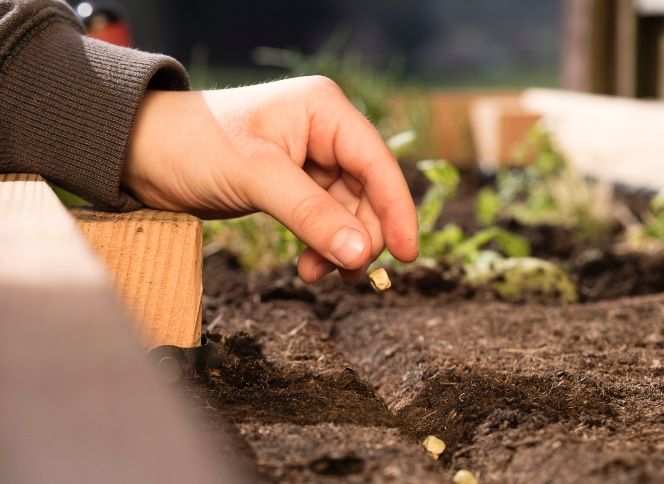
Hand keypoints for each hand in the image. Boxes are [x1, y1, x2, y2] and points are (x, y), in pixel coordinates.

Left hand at [123, 76, 417, 282]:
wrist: (143, 153)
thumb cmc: (194, 144)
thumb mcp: (258, 177)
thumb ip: (312, 215)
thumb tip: (362, 253)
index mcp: (324, 110)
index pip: (377, 162)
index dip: (397, 209)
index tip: (408, 253)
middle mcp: (324, 132)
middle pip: (368, 192)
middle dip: (361, 235)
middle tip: (349, 272)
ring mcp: (310, 160)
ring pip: (347, 213)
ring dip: (339, 247)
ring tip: (319, 274)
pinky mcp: (294, 186)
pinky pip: (324, 221)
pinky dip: (321, 246)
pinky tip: (309, 266)